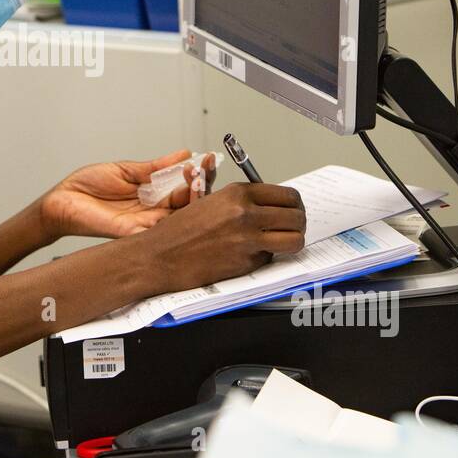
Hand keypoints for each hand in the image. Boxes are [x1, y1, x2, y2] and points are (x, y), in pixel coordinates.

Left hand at [39, 149, 218, 240]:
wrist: (63, 200)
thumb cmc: (88, 186)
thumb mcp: (127, 169)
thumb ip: (155, 166)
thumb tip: (183, 154)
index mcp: (153, 194)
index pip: (184, 187)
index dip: (198, 174)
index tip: (206, 159)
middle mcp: (154, 211)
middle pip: (189, 204)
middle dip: (201, 185)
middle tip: (204, 169)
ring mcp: (146, 223)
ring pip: (180, 218)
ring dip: (192, 199)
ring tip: (196, 179)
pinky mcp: (133, 233)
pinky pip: (160, 231)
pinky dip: (175, 219)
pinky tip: (184, 202)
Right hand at [133, 181, 306, 293]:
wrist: (159, 256)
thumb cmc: (179, 231)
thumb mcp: (211, 201)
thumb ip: (242, 201)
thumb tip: (271, 205)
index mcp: (238, 193)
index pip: (287, 196)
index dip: (294, 205)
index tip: (292, 210)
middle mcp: (246, 213)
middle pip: (297, 216)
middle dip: (298, 224)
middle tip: (290, 229)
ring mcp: (248, 240)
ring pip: (294, 240)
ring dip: (291, 242)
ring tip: (280, 243)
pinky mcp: (245, 263)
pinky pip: (270, 258)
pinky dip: (264, 258)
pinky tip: (246, 255)